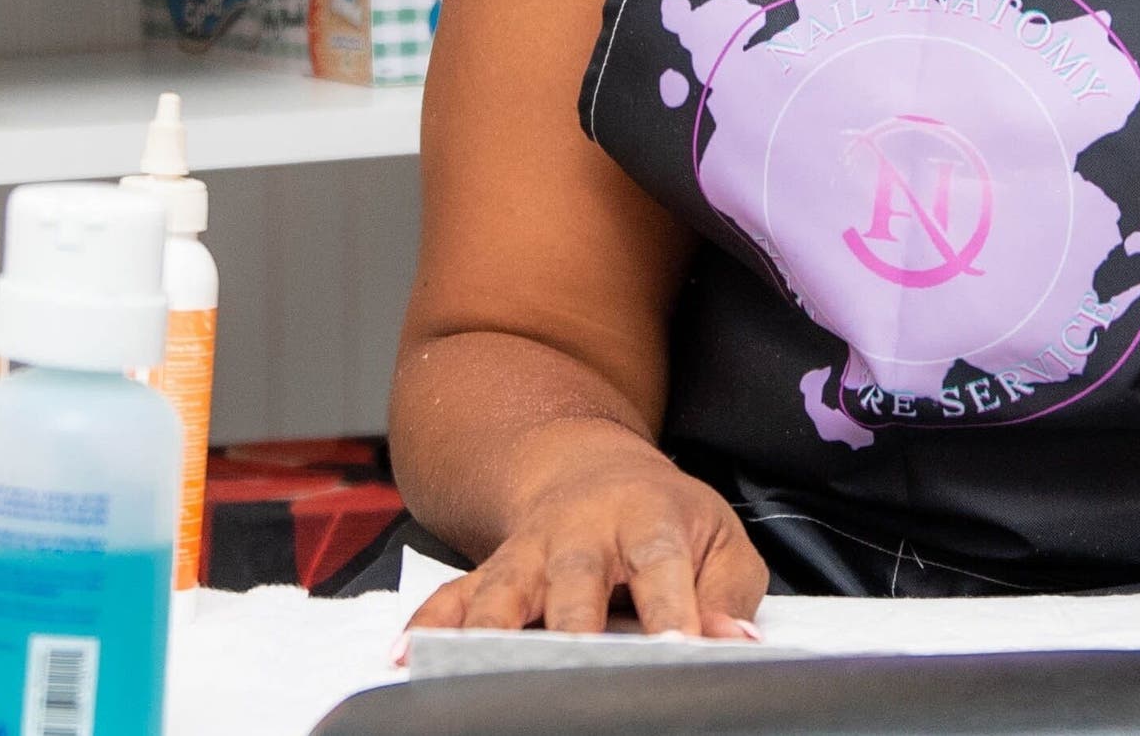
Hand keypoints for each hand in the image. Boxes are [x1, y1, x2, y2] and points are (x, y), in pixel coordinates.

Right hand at [404, 419, 765, 639]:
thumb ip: (727, 593)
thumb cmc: (665, 516)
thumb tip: (733, 641)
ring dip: (492, 632)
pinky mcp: (491, 573)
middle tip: (577, 669)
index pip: (662, 567)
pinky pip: (452, 599)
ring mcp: (529, 554)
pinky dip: (427, 627)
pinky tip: (406, 658)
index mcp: (647, 519)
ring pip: (504, 592)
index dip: (673, 611)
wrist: (592, 469)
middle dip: (572, 629)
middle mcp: (581, 534)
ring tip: (478, 670)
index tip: (681, 650)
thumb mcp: (719, 539)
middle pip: (573, 581)